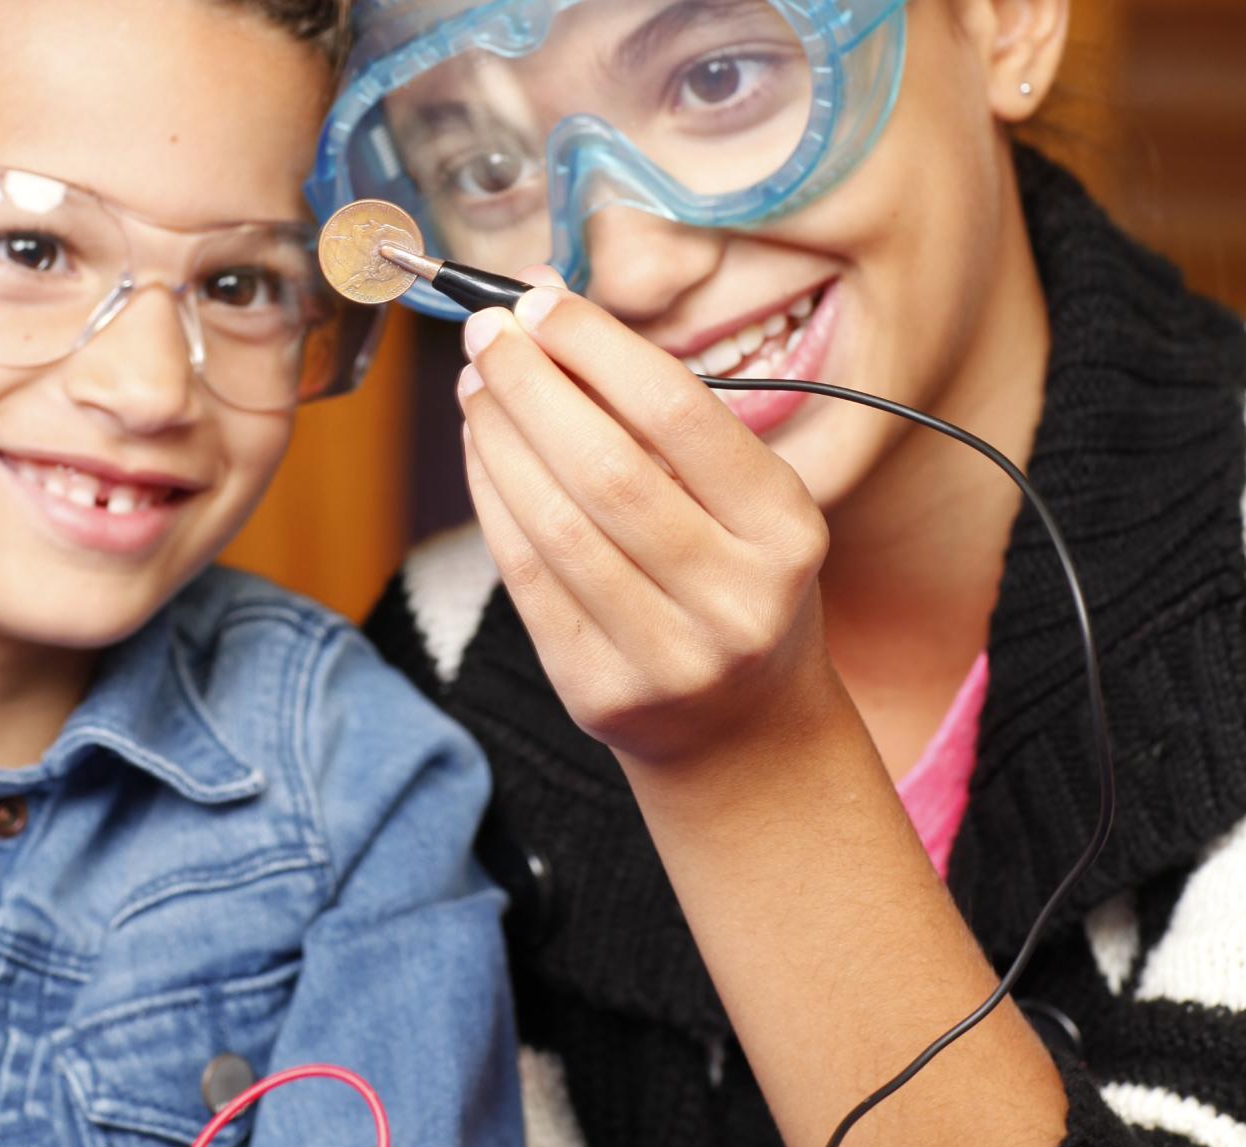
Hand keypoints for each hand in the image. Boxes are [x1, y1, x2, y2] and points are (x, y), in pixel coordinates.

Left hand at [458, 268, 837, 774]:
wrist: (740, 728)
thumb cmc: (731, 580)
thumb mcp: (738, 501)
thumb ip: (654, 413)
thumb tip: (546, 306)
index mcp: (785, 530)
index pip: (680, 414)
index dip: (598, 349)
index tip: (540, 303)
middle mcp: (737, 597)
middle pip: (606, 468)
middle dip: (533, 386)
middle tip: (487, 334)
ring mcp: (668, 655)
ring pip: (555, 524)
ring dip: (499, 439)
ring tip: (475, 385)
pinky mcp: (599, 692)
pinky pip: (525, 578)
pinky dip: (492, 501)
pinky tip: (479, 451)